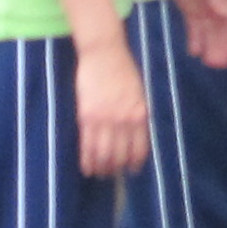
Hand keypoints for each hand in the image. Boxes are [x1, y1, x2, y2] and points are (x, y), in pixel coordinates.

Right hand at [73, 33, 150, 178]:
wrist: (104, 53)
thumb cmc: (123, 69)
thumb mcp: (139, 92)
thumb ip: (137, 113)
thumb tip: (136, 134)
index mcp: (140, 114)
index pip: (140, 148)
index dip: (135, 162)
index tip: (132, 170)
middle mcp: (124, 120)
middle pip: (121, 154)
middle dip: (116, 168)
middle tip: (111, 174)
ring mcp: (105, 119)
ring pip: (103, 154)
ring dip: (101, 168)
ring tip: (98, 173)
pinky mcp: (87, 116)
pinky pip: (87, 145)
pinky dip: (87, 160)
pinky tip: (86, 167)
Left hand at [162, 0, 226, 70]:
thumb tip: (225, 14)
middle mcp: (214, 0)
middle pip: (221, 27)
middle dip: (222, 45)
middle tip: (219, 65)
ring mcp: (201, 3)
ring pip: (209, 29)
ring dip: (211, 45)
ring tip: (209, 63)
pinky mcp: (189, 5)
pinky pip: (195, 25)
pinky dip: (196, 39)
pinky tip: (194, 52)